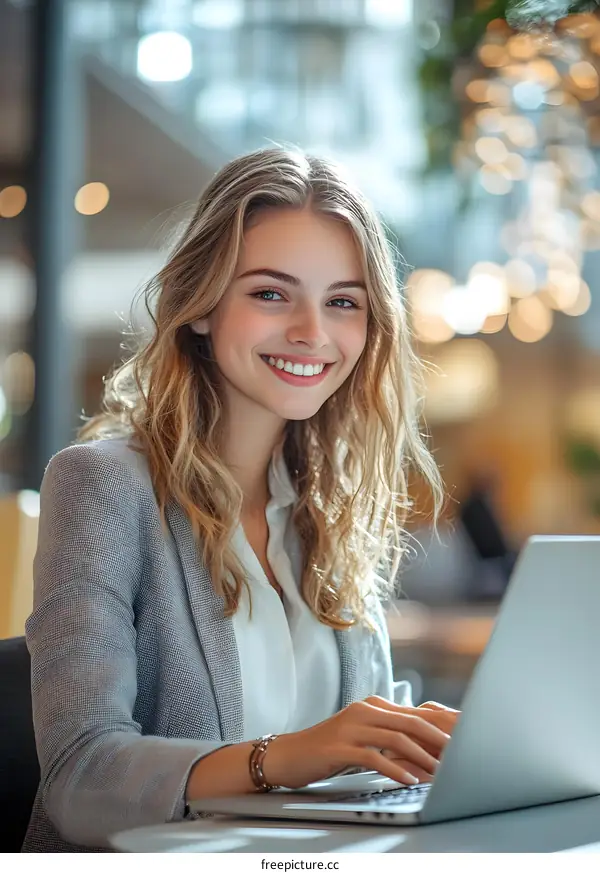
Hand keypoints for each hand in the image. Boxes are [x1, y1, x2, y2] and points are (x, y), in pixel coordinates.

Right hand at [262, 696, 452, 789]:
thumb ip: (388, 735)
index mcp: (372, 706)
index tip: (463, 741)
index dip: (440, 727)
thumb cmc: (329, 749)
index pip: (414, 714)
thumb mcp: (361, 737)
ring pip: (395, 738)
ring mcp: (350, 727)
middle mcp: (363, 710)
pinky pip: (372, 757)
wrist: (289, 754)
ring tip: (440, 772)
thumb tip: (425, 750)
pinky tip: (407, 780)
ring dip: (421, 757)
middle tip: (461, 756)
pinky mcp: (338, 747)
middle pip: (410, 722)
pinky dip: (394, 769)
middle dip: (438, 740)